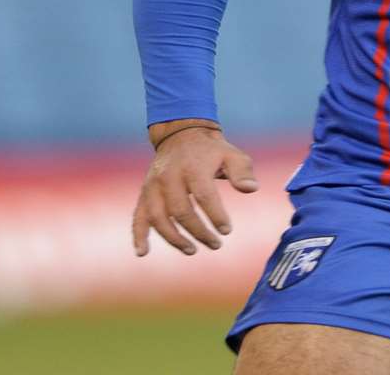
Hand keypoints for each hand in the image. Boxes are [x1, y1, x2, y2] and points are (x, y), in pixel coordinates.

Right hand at [132, 122, 258, 256]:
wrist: (181, 136)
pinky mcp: (145, 194)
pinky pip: (138, 217)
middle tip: (216, 244)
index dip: (215, 215)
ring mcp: (153, 186)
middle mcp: (169, 177)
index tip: (227, 230)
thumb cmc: (212, 151)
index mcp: (193, 167)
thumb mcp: (232, 155)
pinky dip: (138, 235)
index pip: (204, 195)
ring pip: (158, 217)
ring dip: (174, 238)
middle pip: (180, 211)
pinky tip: (142, 252)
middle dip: (198, 231)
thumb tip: (251, 189)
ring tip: (192, 250)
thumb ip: (242, 172)